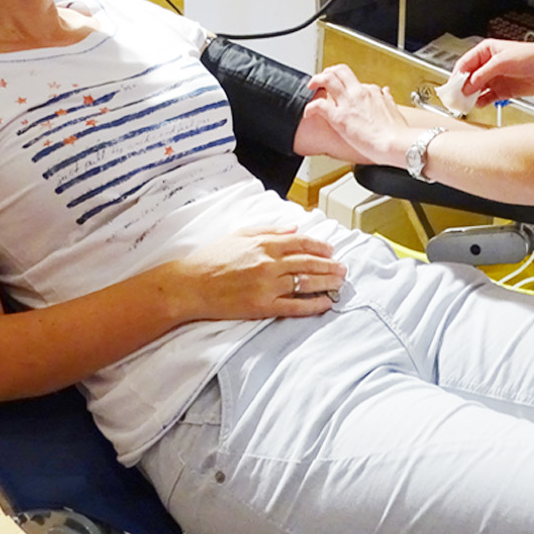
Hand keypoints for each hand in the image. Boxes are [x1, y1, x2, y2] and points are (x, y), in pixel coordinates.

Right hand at [176, 226, 345, 319]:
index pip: (302, 243)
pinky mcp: (263, 306)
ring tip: (339, 283)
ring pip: (306, 283)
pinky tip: (325, 304)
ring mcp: (267, 286)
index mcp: (264, 244)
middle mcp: (269, 264)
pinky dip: (313, 305)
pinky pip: (295, 306)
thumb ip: (269, 230)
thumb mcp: (240, 234)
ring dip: (327, 283)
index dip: (320, 246)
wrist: (190, 285)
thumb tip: (294, 227)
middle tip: (343, 268)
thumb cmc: (211, 259)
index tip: (331, 249)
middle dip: (330, 265)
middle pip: (309, 263)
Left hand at [305, 64, 411, 165]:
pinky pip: (319, 105)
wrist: (396, 143)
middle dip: (328, 72)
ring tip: (312, 86)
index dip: (347, 86)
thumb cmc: (397, 132)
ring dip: (316, 80)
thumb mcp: (395, 110)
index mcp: (372, 92)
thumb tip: (386, 92)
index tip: (344, 92)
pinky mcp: (339, 117)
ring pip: (328, 79)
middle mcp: (359, 93)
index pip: (356, 82)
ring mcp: (348, 103)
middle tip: (322, 78)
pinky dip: (310, 107)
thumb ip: (388, 99)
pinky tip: (308, 112)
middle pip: (340, 71)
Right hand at [454, 39, 533, 105]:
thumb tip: (467, 85)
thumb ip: (483, 74)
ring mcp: (496, 78)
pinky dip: (482, 102)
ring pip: (476, 89)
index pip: (465, 63)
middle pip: (468, 77)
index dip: (457, 75)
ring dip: (471, 96)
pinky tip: (479, 104)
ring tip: (465, 104)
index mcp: (487, 51)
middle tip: (455, 98)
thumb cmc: (532, 56)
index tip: (451, 87)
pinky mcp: (503, 90)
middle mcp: (489, 64)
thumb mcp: (502, 62)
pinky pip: (487, 97)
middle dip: (462, 88)